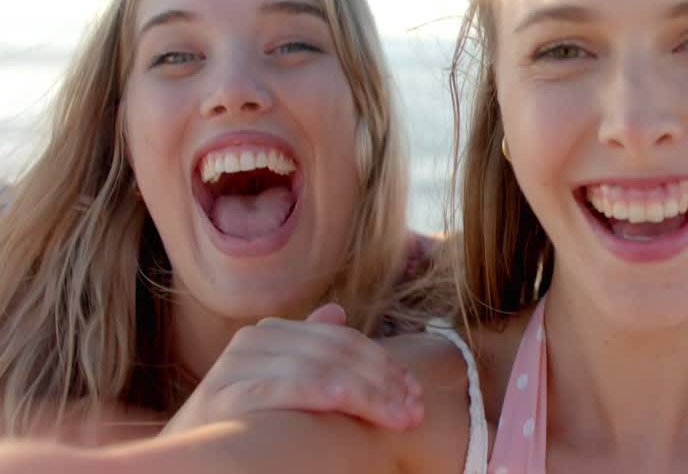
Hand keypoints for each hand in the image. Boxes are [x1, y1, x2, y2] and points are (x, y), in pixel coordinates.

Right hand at [162, 304, 422, 435]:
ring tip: (398, 417)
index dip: (384, 366)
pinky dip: (313, 392)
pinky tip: (343, 401)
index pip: (342, 340)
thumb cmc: (241, 427)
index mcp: (270, 334)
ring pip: (315, 369)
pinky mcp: (220, 399)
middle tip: (415, 411)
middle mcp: (251, 342)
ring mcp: (232, 369)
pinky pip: (275, 390)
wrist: (188, 462)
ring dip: (365, 394)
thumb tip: (336, 312)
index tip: (416, 395)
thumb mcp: (278, 384)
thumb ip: (309, 350)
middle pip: (335, 353)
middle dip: (383, 383)